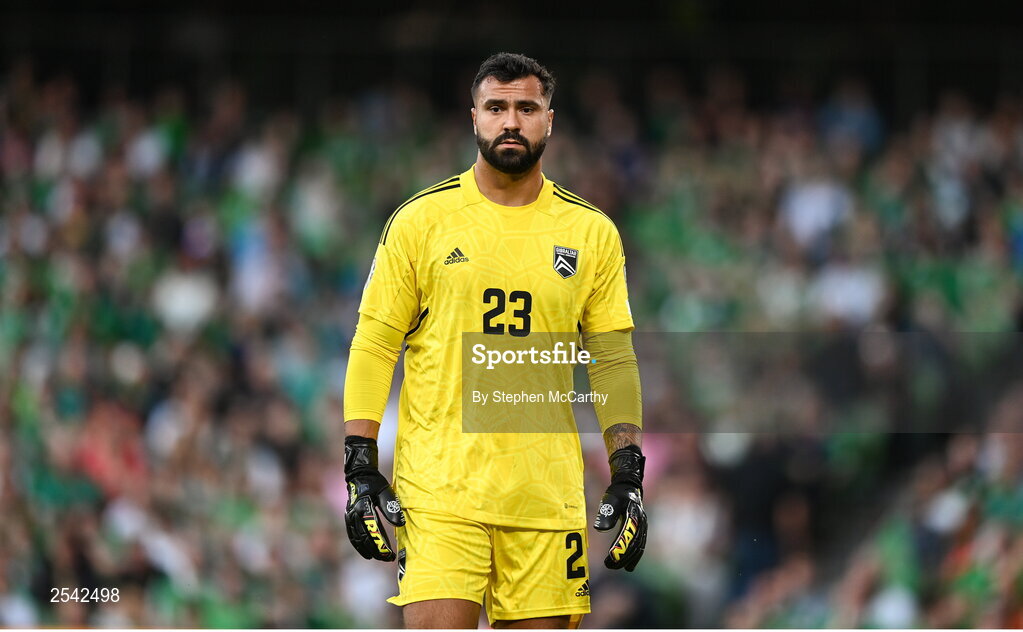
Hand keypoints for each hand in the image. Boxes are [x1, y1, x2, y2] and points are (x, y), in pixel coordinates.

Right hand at [344, 436, 404, 560]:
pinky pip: (351, 534)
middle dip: (375, 550)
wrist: (359, 475)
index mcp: (364, 508)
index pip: (373, 532)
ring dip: (366, 550)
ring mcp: (349, 516)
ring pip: (356, 538)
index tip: (390, 554)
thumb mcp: (386, 492)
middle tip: (387, 558)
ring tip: (377, 557)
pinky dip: (357, 544)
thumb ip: (391, 509)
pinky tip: (365, 551)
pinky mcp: (348, 517)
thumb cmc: (375, 483)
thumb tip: (400, 524)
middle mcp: (354, 514)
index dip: (381, 545)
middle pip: (364, 538)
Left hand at [593, 445, 646, 570]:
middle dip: (624, 556)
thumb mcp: (610, 501)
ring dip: (631, 558)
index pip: (626, 535)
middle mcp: (640, 522)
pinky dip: (636, 554)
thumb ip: (606, 514)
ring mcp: (643, 526)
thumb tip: (600, 529)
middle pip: (634, 543)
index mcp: (632, 515)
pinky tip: (630, 564)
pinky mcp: (641, 528)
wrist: (629, 485)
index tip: (610, 557)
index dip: (619, 547)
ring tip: (622, 568)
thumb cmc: (617, 493)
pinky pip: (641, 544)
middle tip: (611, 566)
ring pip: (639, 545)